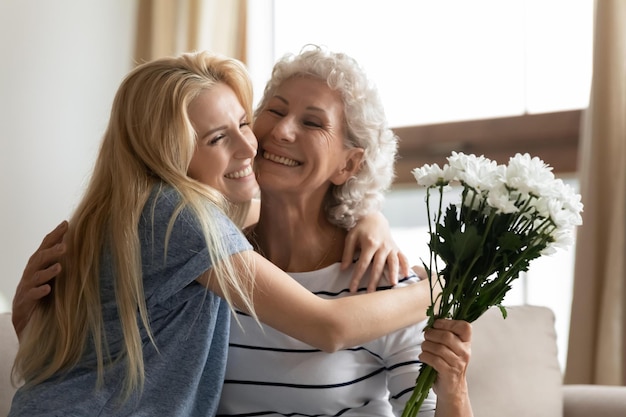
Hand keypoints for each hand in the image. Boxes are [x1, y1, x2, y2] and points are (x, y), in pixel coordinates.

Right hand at [12, 221, 67, 337]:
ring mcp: (27, 286)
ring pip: (36, 275)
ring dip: (48, 271)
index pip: (45, 245)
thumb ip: (58, 257)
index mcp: (38, 263)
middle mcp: (31, 272)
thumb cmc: (41, 290)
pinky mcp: (26, 301)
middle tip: (65, 246)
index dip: (55, 234)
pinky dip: (40, 291)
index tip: (66, 224)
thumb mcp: (51, 272)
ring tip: (60, 267)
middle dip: (52, 251)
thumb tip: (74, 240)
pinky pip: (32, 295)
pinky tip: (48, 289)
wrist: (26, 316)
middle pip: (40, 258)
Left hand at [341, 212, 409, 292]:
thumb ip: (347, 254)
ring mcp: (391, 247)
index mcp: (370, 244)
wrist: (374, 217)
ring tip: (392, 285)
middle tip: (370, 294)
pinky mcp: (396, 247)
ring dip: (393, 274)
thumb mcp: (350, 238)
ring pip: (393, 263)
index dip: (357, 277)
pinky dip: (405, 266)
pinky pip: (403, 257)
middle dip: (373, 281)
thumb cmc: (360, 228)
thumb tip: (343, 269)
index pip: (363, 264)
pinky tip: (405, 275)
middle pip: (378, 267)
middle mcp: (382, 246)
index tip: (352, 289)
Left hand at [420, 319, 471, 401]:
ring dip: (426, 346)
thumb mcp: (451, 347)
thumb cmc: (449, 364)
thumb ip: (445, 332)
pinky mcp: (448, 373)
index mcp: (466, 343)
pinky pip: (434, 360)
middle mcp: (464, 352)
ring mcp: (457, 363)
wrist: (452, 389)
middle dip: (431, 334)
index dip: (447, 323)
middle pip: (447, 336)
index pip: (464, 327)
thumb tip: (434, 317)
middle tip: (426, 336)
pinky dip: (425, 356)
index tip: (436, 324)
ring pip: (438, 348)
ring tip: (424, 348)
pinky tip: (423, 357)